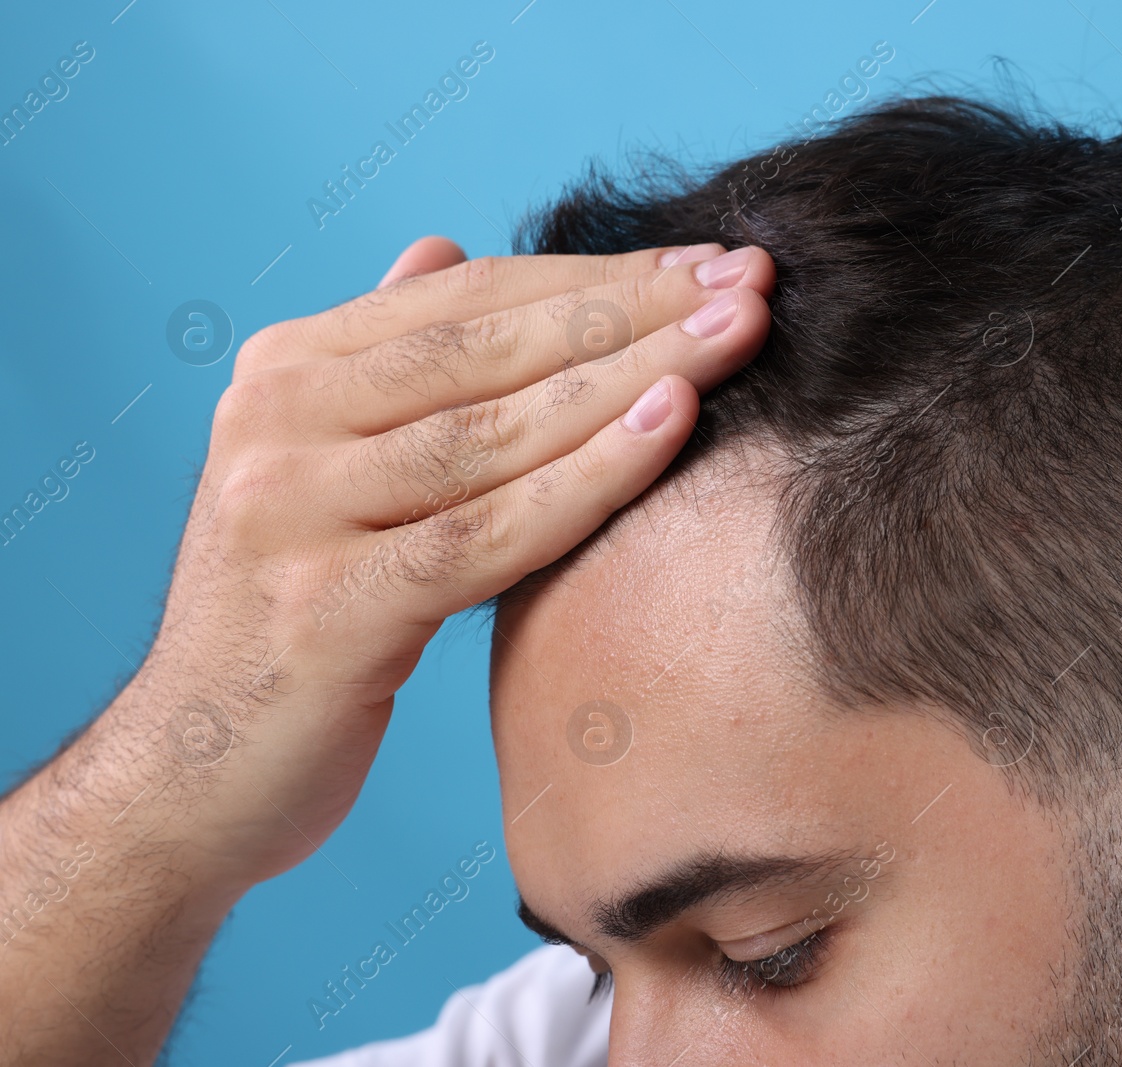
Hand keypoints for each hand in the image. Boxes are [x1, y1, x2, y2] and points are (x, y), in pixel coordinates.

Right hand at [109, 235, 774, 887]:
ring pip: (498, 430)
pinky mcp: (324, 608)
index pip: (473, 296)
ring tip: (739, 336)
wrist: (195, 777)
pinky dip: (588, 476)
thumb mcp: (324, 470)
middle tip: (753, 281)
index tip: (712, 260)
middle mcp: (275, 421)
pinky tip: (672, 424)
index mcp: (285, 371)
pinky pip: (487, 533)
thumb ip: (383, 367)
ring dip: (635, 374)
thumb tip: (442, 251)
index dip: (602, 273)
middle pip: (493, 347)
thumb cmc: (292, 623)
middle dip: (637, 309)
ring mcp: (288, 510)